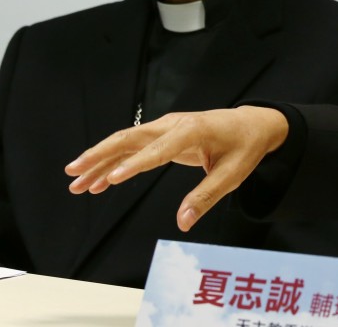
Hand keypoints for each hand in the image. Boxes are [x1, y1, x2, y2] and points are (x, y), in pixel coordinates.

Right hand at [65, 106, 288, 231]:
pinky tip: (100, 181)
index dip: (136, 164)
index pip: (159, 149)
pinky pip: (134, 148)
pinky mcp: (164, 134)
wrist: (252, 124)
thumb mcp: (232, 175)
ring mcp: (167, 127)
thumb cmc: (244, 147)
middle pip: (131, 138)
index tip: (113, 179)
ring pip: (126, 142)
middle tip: (73, 173)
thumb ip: (206, 197)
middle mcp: (175, 125)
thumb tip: (184, 223)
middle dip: (100, 155)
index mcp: (193, 131)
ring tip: (76, 182)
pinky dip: (115, 162)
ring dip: (100, 161)